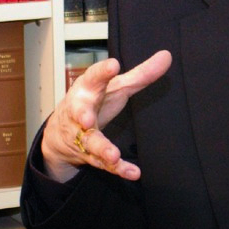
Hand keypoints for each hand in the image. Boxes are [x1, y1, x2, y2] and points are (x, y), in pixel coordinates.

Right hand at [41, 50, 171, 182]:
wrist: (61, 133)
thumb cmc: (93, 101)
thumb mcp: (116, 86)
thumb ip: (141, 73)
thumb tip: (168, 55)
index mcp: (88, 89)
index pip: (93, 77)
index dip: (102, 71)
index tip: (113, 64)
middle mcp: (81, 111)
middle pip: (80, 112)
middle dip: (83, 116)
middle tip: (87, 120)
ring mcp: (83, 135)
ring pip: (91, 143)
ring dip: (101, 149)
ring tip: (113, 155)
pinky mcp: (89, 155)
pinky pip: (103, 163)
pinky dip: (118, 169)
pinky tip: (133, 173)